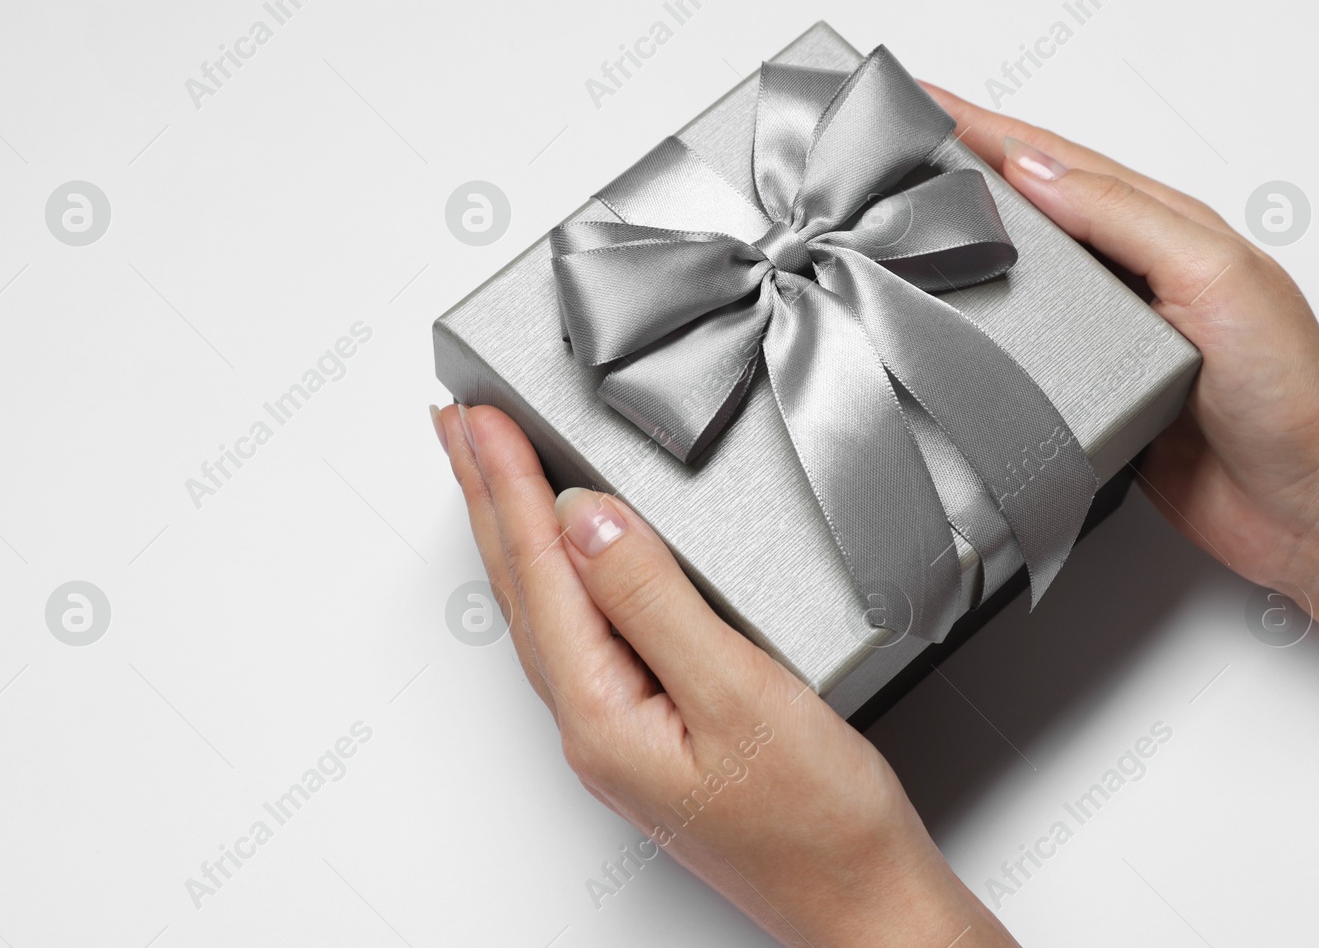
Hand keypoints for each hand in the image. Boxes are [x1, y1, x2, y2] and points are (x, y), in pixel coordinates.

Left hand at [432, 403, 1013, 946]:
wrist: (862, 900)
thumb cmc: (818, 820)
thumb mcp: (737, 692)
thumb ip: (652, 601)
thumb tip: (584, 521)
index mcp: (601, 714)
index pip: (539, 573)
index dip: (509, 485)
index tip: (480, 417)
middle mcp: (594, 727)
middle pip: (522, 589)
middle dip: (485, 499)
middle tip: (455, 427)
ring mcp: (617, 732)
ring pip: (545, 608)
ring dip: (514, 532)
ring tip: (488, 474)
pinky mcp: (651, 730)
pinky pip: (581, 630)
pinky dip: (559, 575)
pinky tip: (565, 560)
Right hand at [920, 84, 1318, 592]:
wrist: (1302, 506)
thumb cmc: (1289, 394)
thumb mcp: (1215, 278)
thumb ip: (1126, 218)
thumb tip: (1036, 170)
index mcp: (1161, 227)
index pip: (1054, 160)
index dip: (983, 126)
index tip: (921, 101)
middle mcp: (1129, 272)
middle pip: (1024, 206)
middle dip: (955, 171)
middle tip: (887, 153)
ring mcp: (1105, 331)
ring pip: (1014, 272)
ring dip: (957, 244)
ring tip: (893, 222)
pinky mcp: (1088, 388)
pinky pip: (1018, 344)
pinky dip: (976, 323)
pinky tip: (943, 319)